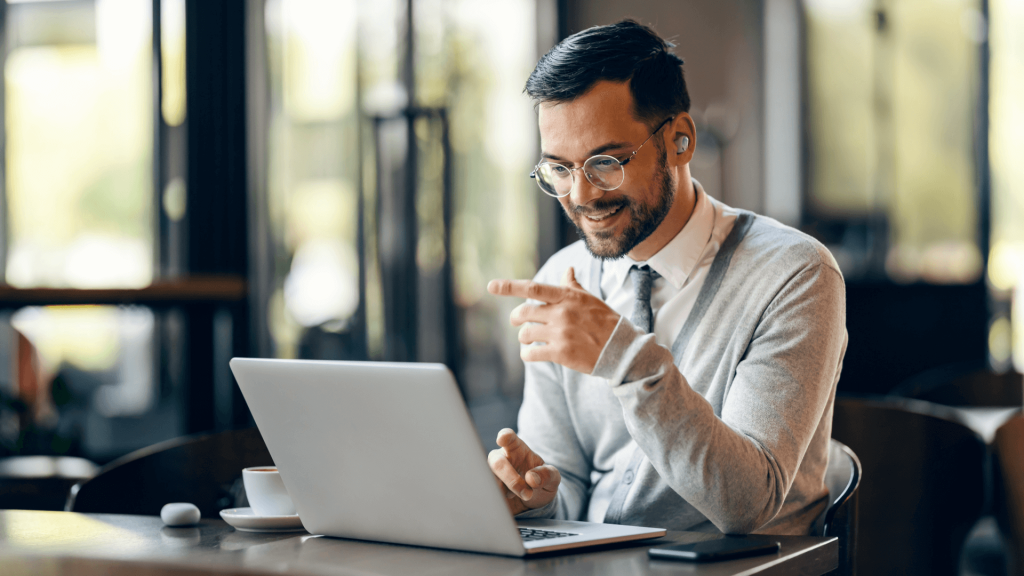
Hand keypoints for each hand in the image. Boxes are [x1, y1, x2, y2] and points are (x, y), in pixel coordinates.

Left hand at [487, 267, 620, 373]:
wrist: (621, 348)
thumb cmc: (605, 321)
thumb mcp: (590, 299)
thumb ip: (573, 286)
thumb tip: (568, 270)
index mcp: (567, 297)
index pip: (533, 288)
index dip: (509, 287)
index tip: (491, 286)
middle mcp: (562, 313)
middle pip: (524, 312)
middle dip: (516, 317)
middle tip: (517, 321)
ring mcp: (561, 333)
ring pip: (525, 334)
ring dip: (523, 337)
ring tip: (529, 339)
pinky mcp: (561, 353)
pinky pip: (531, 353)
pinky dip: (527, 354)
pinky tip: (531, 353)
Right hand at [487, 428, 560, 515]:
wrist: (533, 504)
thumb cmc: (541, 484)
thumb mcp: (553, 478)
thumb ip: (548, 474)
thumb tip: (531, 478)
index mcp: (516, 450)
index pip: (509, 439)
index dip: (505, 437)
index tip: (502, 439)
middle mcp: (500, 460)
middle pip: (497, 463)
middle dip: (512, 479)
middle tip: (527, 494)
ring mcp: (491, 476)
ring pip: (489, 481)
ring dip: (505, 494)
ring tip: (521, 499)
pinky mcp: (487, 492)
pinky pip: (487, 496)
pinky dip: (497, 503)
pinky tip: (507, 505)